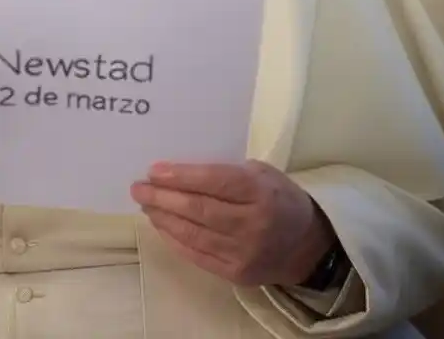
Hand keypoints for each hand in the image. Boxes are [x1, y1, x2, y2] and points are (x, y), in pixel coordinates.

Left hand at [131, 159, 333, 287]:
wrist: (305, 246)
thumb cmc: (278, 198)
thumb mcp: (262, 174)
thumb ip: (227, 171)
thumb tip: (179, 171)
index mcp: (260, 192)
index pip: (215, 182)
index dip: (181, 176)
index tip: (154, 171)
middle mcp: (252, 224)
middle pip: (198, 210)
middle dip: (163, 198)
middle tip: (138, 188)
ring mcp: (243, 252)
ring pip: (193, 234)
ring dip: (163, 218)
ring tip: (146, 204)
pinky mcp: (235, 273)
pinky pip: (196, 255)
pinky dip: (174, 239)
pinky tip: (161, 225)